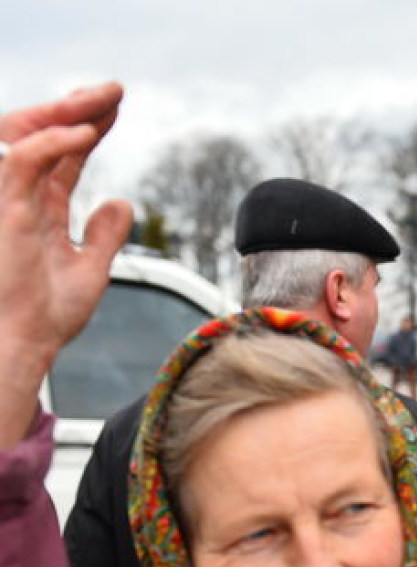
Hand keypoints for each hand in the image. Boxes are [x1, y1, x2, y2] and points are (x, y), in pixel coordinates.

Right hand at [0, 82, 132, 446]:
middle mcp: (22, 198)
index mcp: (41, 210)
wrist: (25, 344)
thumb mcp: (90, 269)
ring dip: (66, 112)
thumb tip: (122, 201)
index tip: (116, 107)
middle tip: (115, 90)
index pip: (64, 155)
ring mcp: (10, 201)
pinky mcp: (5, 209)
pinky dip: (53, 143)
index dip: (89, 126)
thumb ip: (104, 235)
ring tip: (105, 99)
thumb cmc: (48, 317)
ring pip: (28, 136)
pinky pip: (23, 161)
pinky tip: (87, 134)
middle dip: (78, 107)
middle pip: (46, 135)